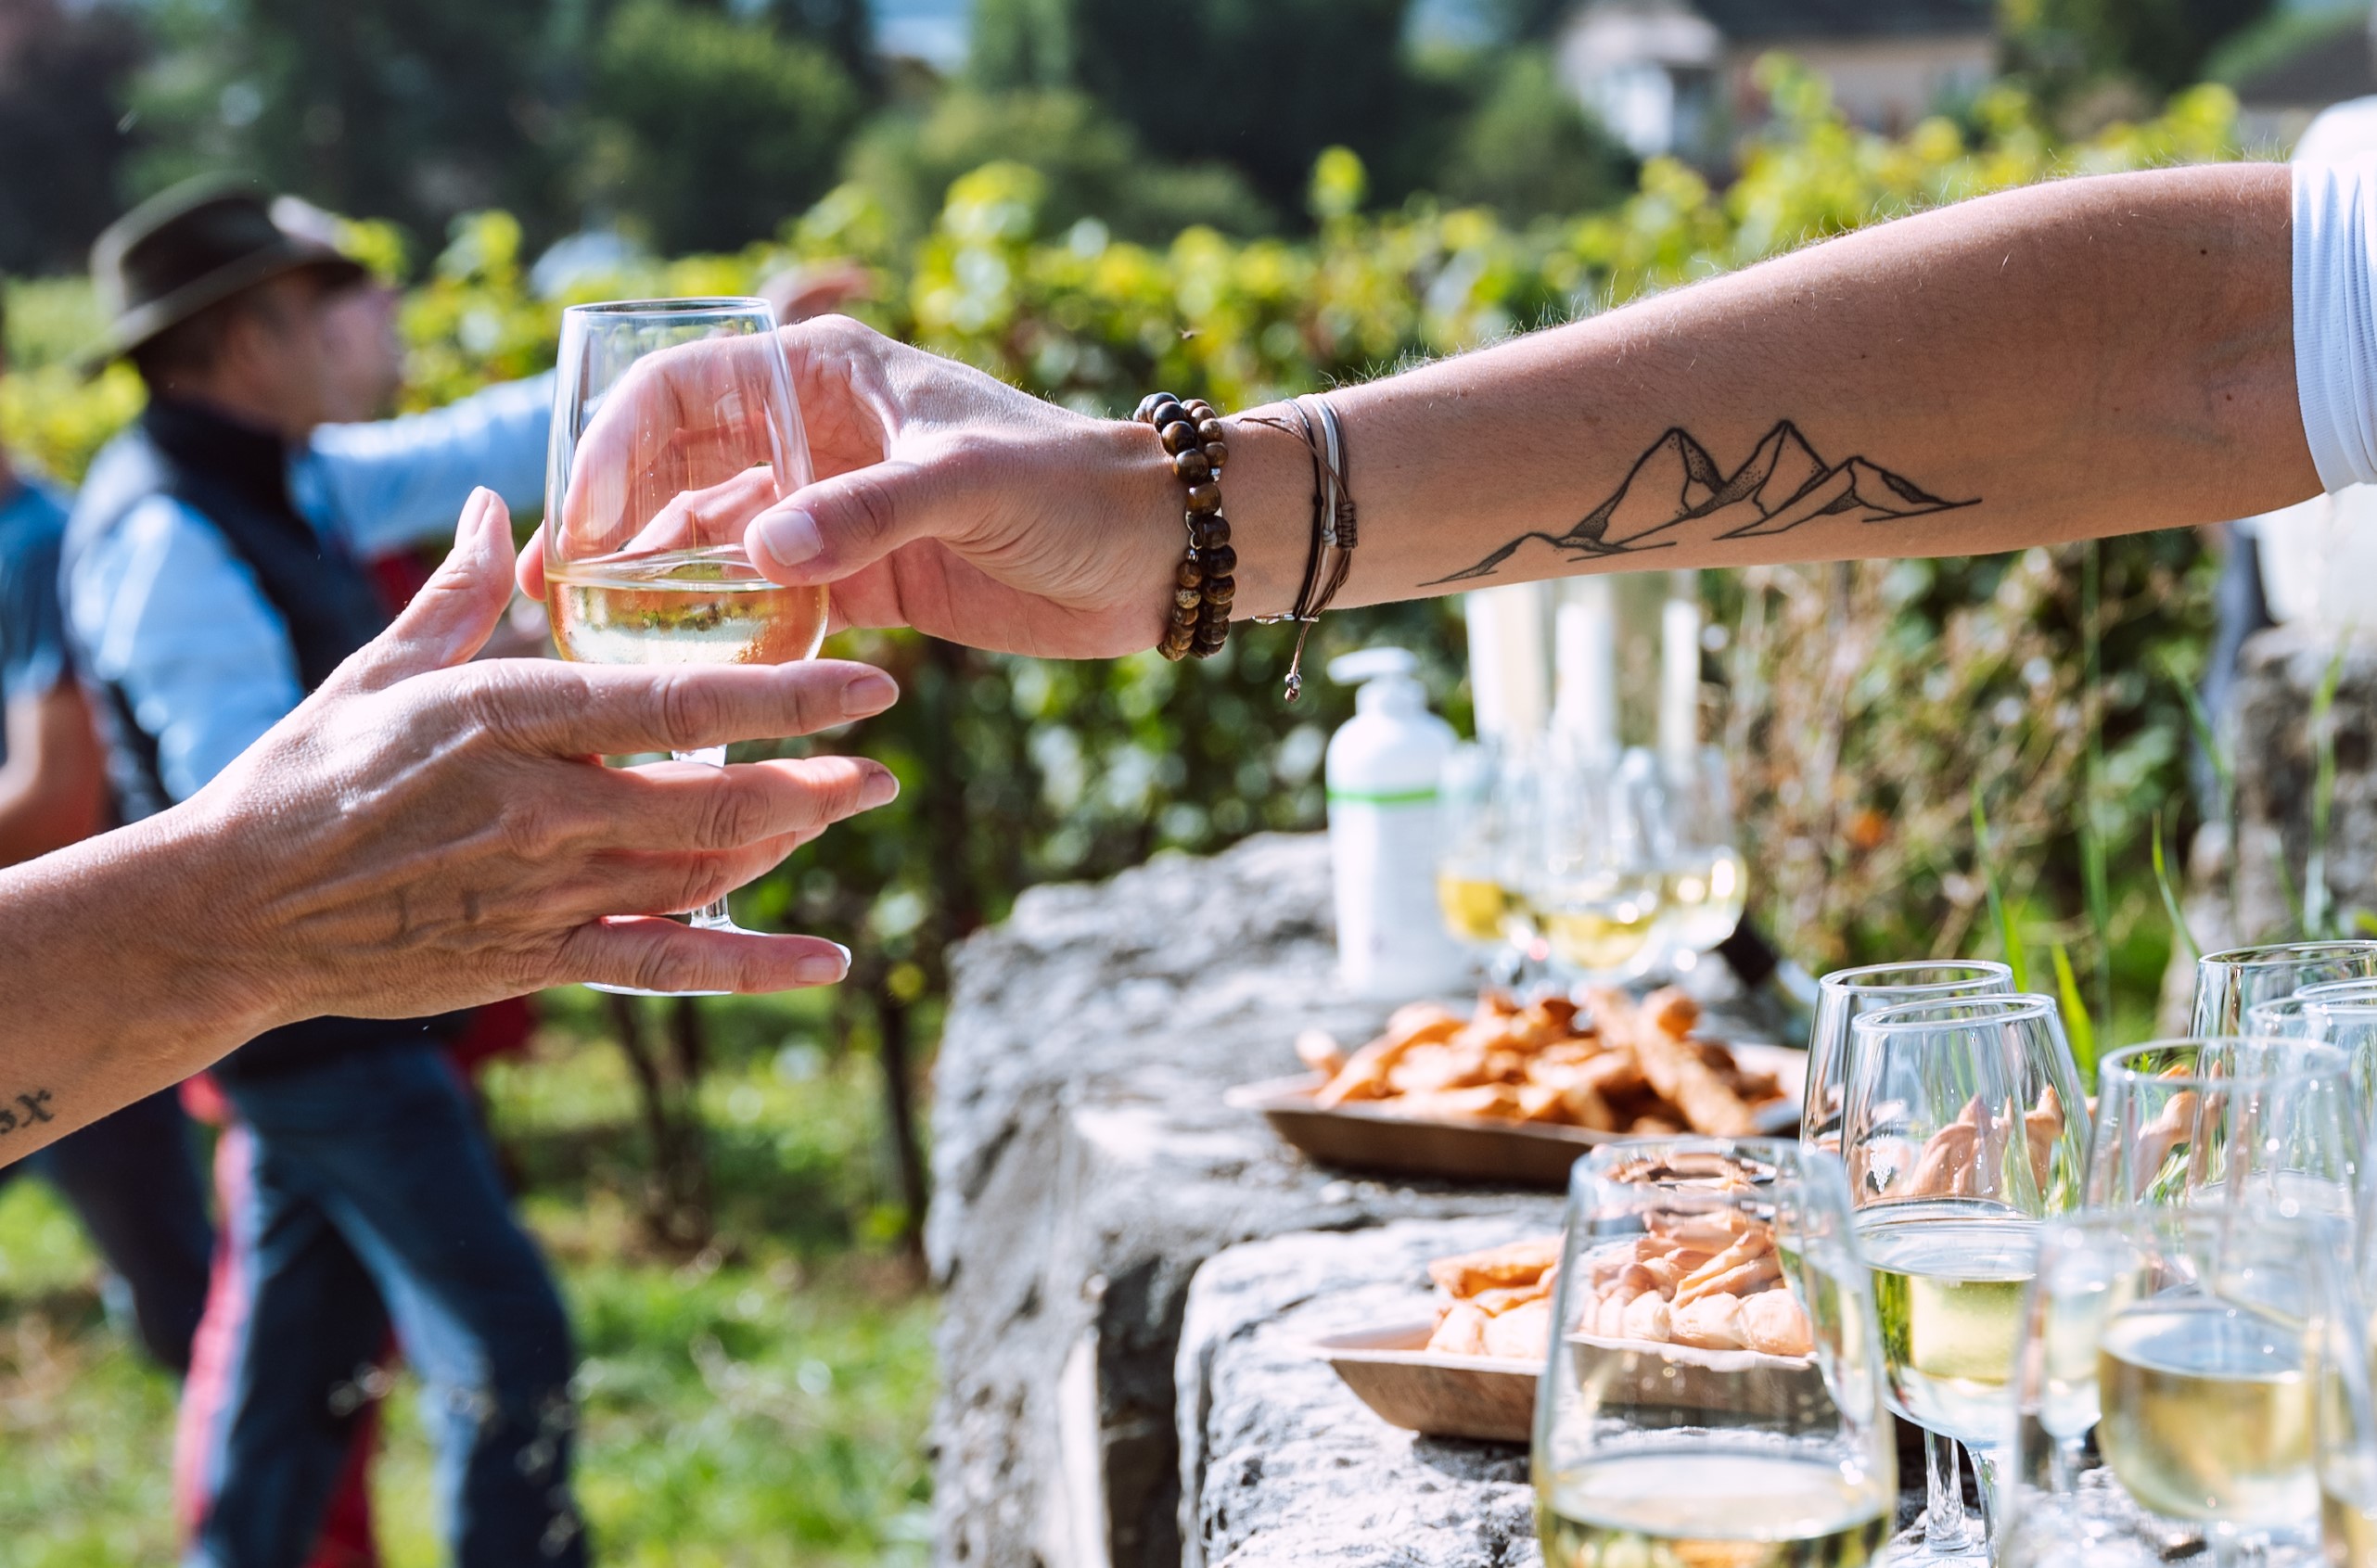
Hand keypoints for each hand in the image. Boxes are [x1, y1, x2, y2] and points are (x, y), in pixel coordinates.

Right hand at [180, 486, 901, 1020]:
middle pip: (712, 800)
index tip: (867, 684)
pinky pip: (663, 964)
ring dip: (788, 847)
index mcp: (508, 720)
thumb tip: (499, 505)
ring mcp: (542, 892)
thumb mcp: (376, 671)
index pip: (674, 706)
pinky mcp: (535, 958)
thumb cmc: (300, 776)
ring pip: (702, 875)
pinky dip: (750, 967)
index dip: (783, 697)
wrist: (230, 911)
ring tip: (852, 812)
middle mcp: (540, 809)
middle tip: (885, 768)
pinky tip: (825, 962)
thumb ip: (461, 596)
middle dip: (813, 783)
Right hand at [521, 316, 1187, 657]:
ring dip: (654, 589)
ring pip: (710, 544)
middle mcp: (811, 436)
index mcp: (824, 375)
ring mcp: (829, 511)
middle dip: (610, 527)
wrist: (1154, 555)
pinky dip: (720, 633)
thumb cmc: (1072, 490)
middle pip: (673, 472)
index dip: (615, 451)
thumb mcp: (969, 486)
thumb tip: (763, 549)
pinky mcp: (857, 582)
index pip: (682, 393)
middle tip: (551, 597)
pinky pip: (763, 604)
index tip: (583, 523)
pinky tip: (673, 674)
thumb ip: (869, 513)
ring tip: (591, 646)